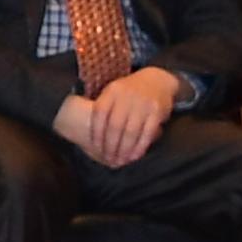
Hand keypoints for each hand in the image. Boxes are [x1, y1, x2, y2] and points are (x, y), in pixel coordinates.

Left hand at [56, 68, 179, 167]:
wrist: (157, 80)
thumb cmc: (129, 92)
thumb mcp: (113, 92)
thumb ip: (103, 107)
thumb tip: (84, 132)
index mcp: (112, 91)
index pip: (99, 114)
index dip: (96, 133)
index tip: (96, 148)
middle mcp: (126, 97)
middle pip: (114, 126)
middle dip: (110, 146)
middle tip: (109, 159)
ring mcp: (142, 104)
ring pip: (130, 132)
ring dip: (124, 149)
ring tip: (120, 161)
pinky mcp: (156, 112)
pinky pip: (147, 133)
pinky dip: (140, 147)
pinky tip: (134, 156)